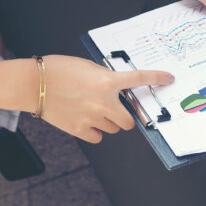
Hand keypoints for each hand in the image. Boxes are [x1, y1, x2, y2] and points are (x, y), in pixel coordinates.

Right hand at [42, 56, 173, 143]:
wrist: (36, 84)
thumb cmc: (61, 70)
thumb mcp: (89, 68)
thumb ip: (105, 79)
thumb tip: (115, 90)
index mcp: (107, 81)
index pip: (139, 79)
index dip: (157, 78)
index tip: (169, 78)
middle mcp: (103, 101)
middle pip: (128, 120)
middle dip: (125, 115)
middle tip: (115, 108)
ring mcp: (92, 118)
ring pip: (113, 129)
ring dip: (109, 122)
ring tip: (93, 110)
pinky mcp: (79, 130)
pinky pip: (98, 137)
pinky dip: (95, 131)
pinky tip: (85, 120)